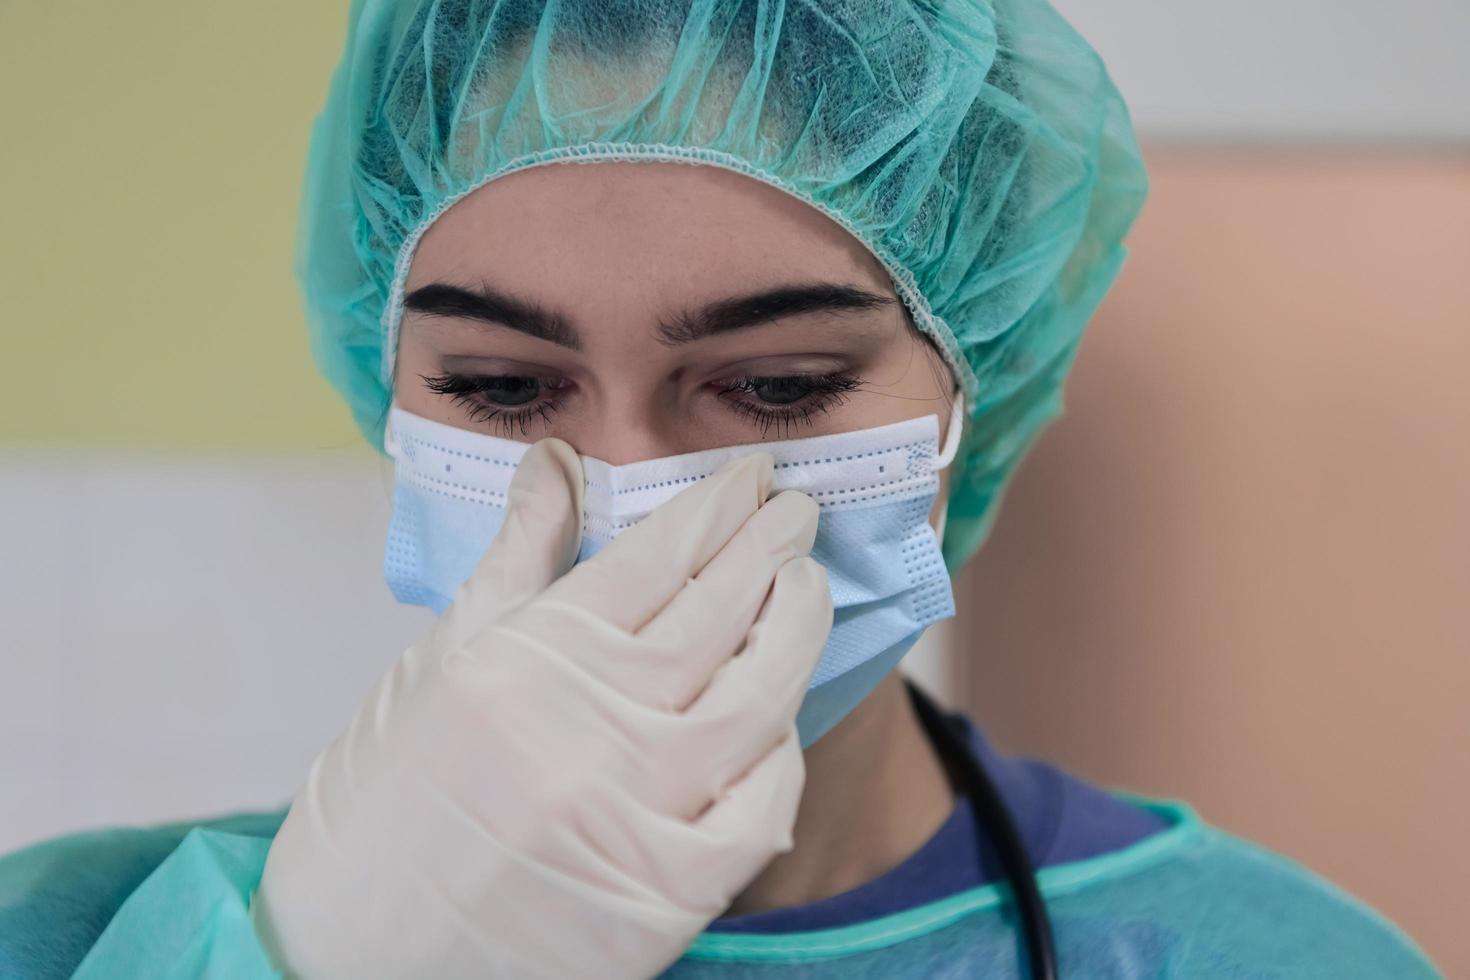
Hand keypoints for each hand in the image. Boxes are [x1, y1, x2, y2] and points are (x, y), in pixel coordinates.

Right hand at [251, 439, 831, 978]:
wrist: (349, 958)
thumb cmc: (382, 807)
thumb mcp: (438, 664)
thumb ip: (517, 558)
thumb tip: (557, 460)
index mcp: (525, 661)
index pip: (652, 559)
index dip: (713, 508)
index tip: (749, 478)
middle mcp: (587, 729)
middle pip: (716, 614)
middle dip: (769, 549)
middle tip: (795, 512)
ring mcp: (634, 815)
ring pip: (756, 699)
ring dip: (793, 631)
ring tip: (805, 587)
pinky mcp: (665, 897)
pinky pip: (759, 811)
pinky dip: (779, 757)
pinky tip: (779, 720)